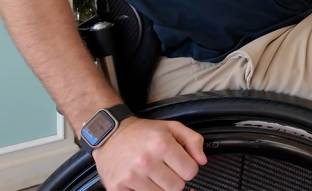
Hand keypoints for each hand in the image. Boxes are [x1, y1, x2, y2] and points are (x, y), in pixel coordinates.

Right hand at [92, 117, 206, 190]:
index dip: (188, 168)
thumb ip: (193, 140)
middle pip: (177, 187)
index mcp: (161, 144)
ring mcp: (131, 177)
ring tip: (152, 173)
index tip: (180, 163)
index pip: (190, 171)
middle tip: (165, 169)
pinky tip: (141, 180)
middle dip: (175, 179)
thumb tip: (202, 160)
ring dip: (160, 187)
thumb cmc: (142, 132)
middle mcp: (146, 161)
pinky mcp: (118, 188)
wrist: (109, 135)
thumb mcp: (171, 127)